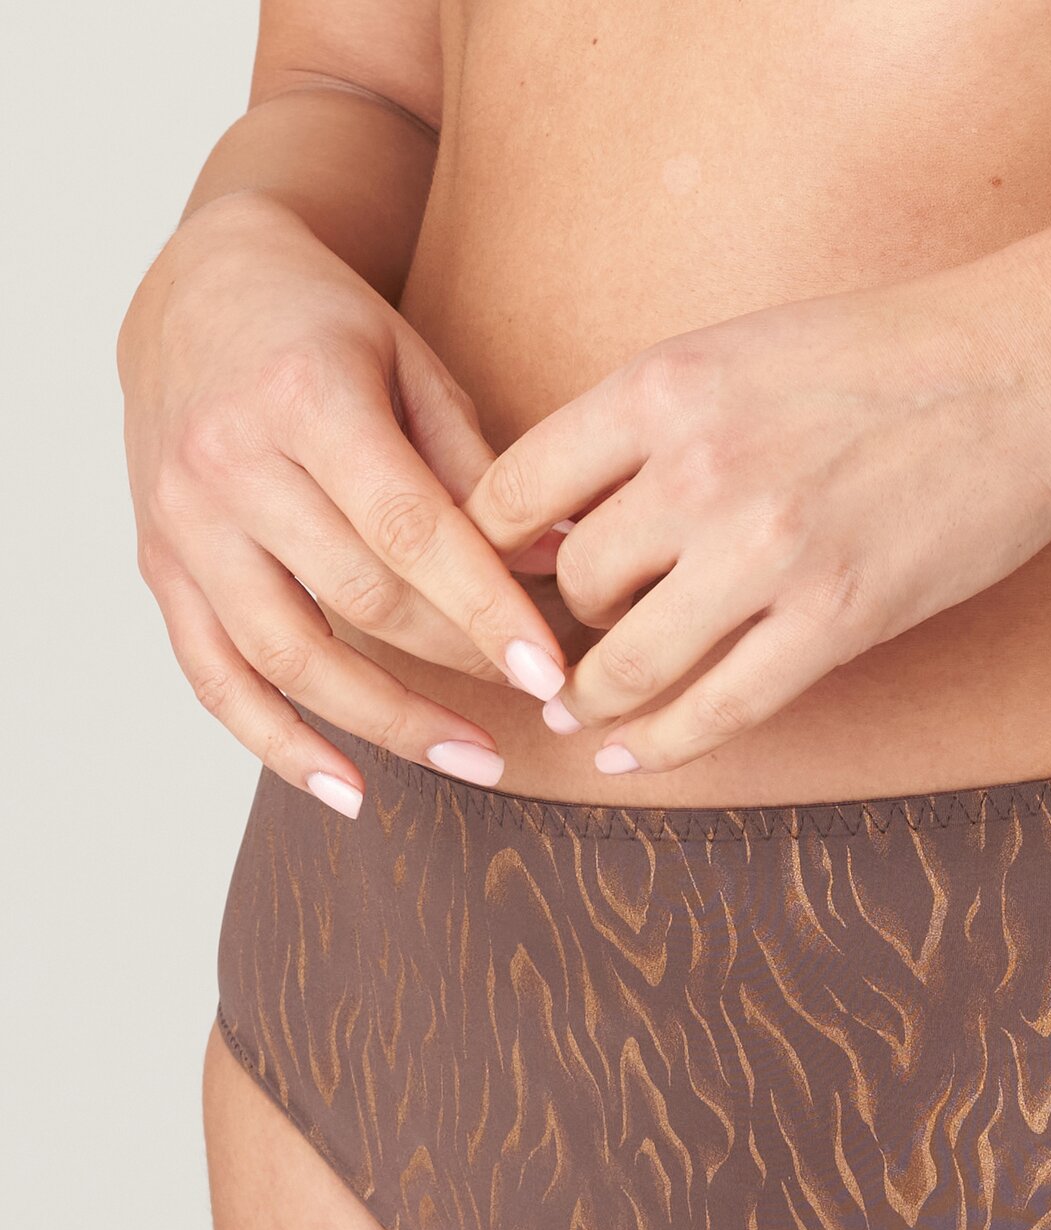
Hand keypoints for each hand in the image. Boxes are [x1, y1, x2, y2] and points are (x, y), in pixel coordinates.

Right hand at [119, 191, 568, 813]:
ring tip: (476, 762)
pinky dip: (278, 743)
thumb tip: (566, 563)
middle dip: (460, 664)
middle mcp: (227, 462)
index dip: (484, 609)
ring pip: (287, 655)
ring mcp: (183, 521)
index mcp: (302, 398)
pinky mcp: (159, 566)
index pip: (408, 529)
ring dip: (388, 724)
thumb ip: (482, 469)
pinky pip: (214, 677)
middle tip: (543, 707)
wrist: (197, 292)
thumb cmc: (326, 330)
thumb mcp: (414, 367)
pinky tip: (348, 790)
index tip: (551, 672)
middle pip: (358, 597)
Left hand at [463, 271, 1050, 773]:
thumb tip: (559, 520)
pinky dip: (661, 747)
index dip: (495, 555)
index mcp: (663, 386)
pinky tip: (632, 760)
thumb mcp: (739, 351)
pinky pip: (720, 709)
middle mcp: (700, 469)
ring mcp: (769, 550)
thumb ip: (648, 426)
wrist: (1031, 367)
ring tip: (588, 716)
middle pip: (575, 587)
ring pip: (630, 663)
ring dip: (598, 702)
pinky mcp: (838, 617)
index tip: (511, 585)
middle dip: (563, 630)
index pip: (515, 492)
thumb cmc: (888, 355)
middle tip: (569, 654)